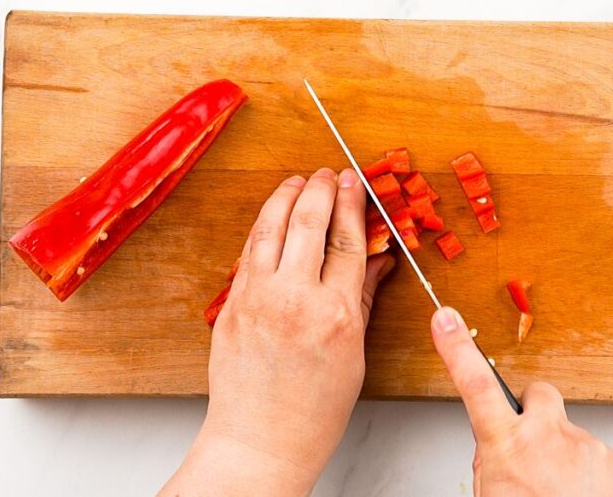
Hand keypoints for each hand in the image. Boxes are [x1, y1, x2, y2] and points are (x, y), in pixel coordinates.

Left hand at [160, 168, 393, 496]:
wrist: (260, 439)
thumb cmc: (312, 410)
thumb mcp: (354, 354)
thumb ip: (363, 298)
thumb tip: (378, 259)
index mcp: (336, 314)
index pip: (348, 241)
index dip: (353, 205)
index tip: (355, 184)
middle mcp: (295, 299)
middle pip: (309, 223)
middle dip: (321, 189)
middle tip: (330, 173)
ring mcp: (259, 299)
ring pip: (271, 227)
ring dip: (286, 196)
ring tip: (298, 181)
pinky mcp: (233, 304)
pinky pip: (249, 251)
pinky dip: (262, 226)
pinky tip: (273, 215)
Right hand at [431, 306, 612, 496]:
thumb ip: (492, 468)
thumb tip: (496, 458)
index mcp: (506, 447)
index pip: (473, 385)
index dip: (457, 348)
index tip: (445, 318)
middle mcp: (549, 437)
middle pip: (539, 396)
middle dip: (534, 412)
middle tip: (531, 448)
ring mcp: (590, 448)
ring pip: (573, 439)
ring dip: (567, 462)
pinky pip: (604, 464)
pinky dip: (597, 483)